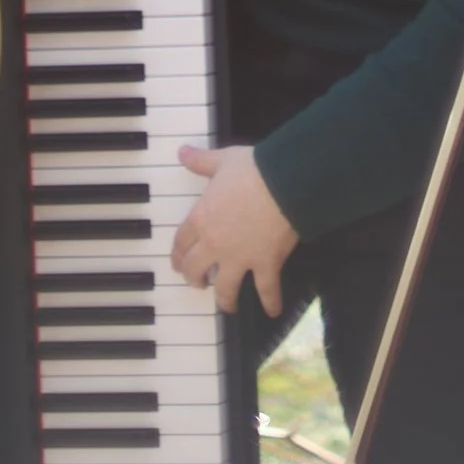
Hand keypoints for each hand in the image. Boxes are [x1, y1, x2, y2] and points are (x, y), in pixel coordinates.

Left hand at [172, 144, 296, 318]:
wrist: (284, 182)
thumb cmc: (252, 170)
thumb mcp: (222, 161)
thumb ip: (201, 161)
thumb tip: (182, 151)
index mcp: (201, 219)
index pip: (181, 243)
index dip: (178, 255)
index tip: (178, 263)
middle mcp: (215, 244)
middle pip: (195, 269)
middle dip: (194, 279)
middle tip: (198, 283)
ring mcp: (240, 258)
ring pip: (224, 288)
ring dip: (224, 299)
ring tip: (227, 305)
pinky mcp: (265, 264)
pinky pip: (266, 289)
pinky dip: (271, 302)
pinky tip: (272, 311)